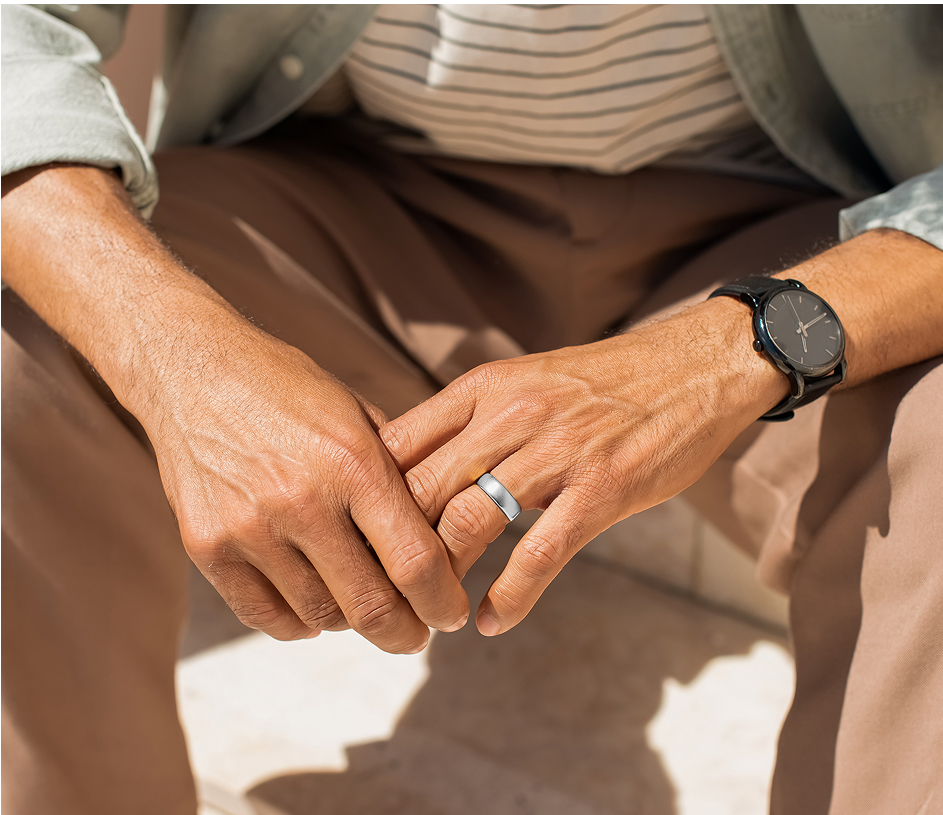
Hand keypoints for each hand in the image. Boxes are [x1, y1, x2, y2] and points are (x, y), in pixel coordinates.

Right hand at [1, 164, 467, 653]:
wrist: (191, 368)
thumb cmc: (286, 388)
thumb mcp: (357, 412)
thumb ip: (397, 472)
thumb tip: (440, 534)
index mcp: (353, 462)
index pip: (415, 562)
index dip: (442, 603)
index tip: (451, 615)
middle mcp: (301, 500)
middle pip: (369, 606)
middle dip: (404, 633)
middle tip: (415, 635)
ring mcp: (248, 527)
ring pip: (319, 616)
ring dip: (349, 621)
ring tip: (360, 604)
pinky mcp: (206, 546)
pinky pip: (265, 616)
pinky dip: (299, 623)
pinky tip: (314, 608)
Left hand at [380, 299, 785, 635]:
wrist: (691, 368)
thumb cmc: (601, 383)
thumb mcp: (523, 381)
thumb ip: (471, 421)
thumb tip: (414, 469)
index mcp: (484, 388)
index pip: (398, 444)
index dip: (367, 496)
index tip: (359, 536)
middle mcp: (510, 415)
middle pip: (421, 489)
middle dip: (394, 547)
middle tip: (383, 587)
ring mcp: (556, 453)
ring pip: (469, 523)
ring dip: (443, 578)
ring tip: (433, 610)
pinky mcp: (601, 490)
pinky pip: (538, 554)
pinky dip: (508, 597)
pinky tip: (490, 621)